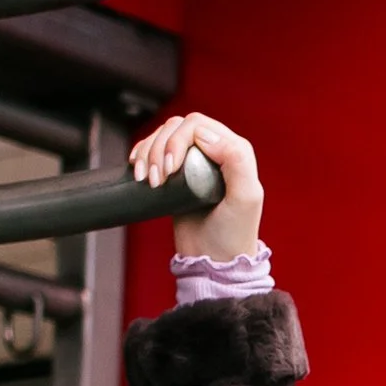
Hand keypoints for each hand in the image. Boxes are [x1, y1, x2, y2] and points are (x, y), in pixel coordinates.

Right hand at [129, 111, 263, 261]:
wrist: (214, 261)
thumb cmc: (233, 235)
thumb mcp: (246, 197)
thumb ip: (236, 160)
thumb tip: (204, 134)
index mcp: (235, 151)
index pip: (198, 125)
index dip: (178, 140)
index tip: (171, 169)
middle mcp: (215, 152)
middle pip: (176, 127)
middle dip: (160, 148)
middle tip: (157, 178)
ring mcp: (194, 162)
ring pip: (162, 136)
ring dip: (148, 153)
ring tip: (148, 180)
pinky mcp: (177, 175)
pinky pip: (154, 150)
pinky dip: (142, 155)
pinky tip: (139, 170)